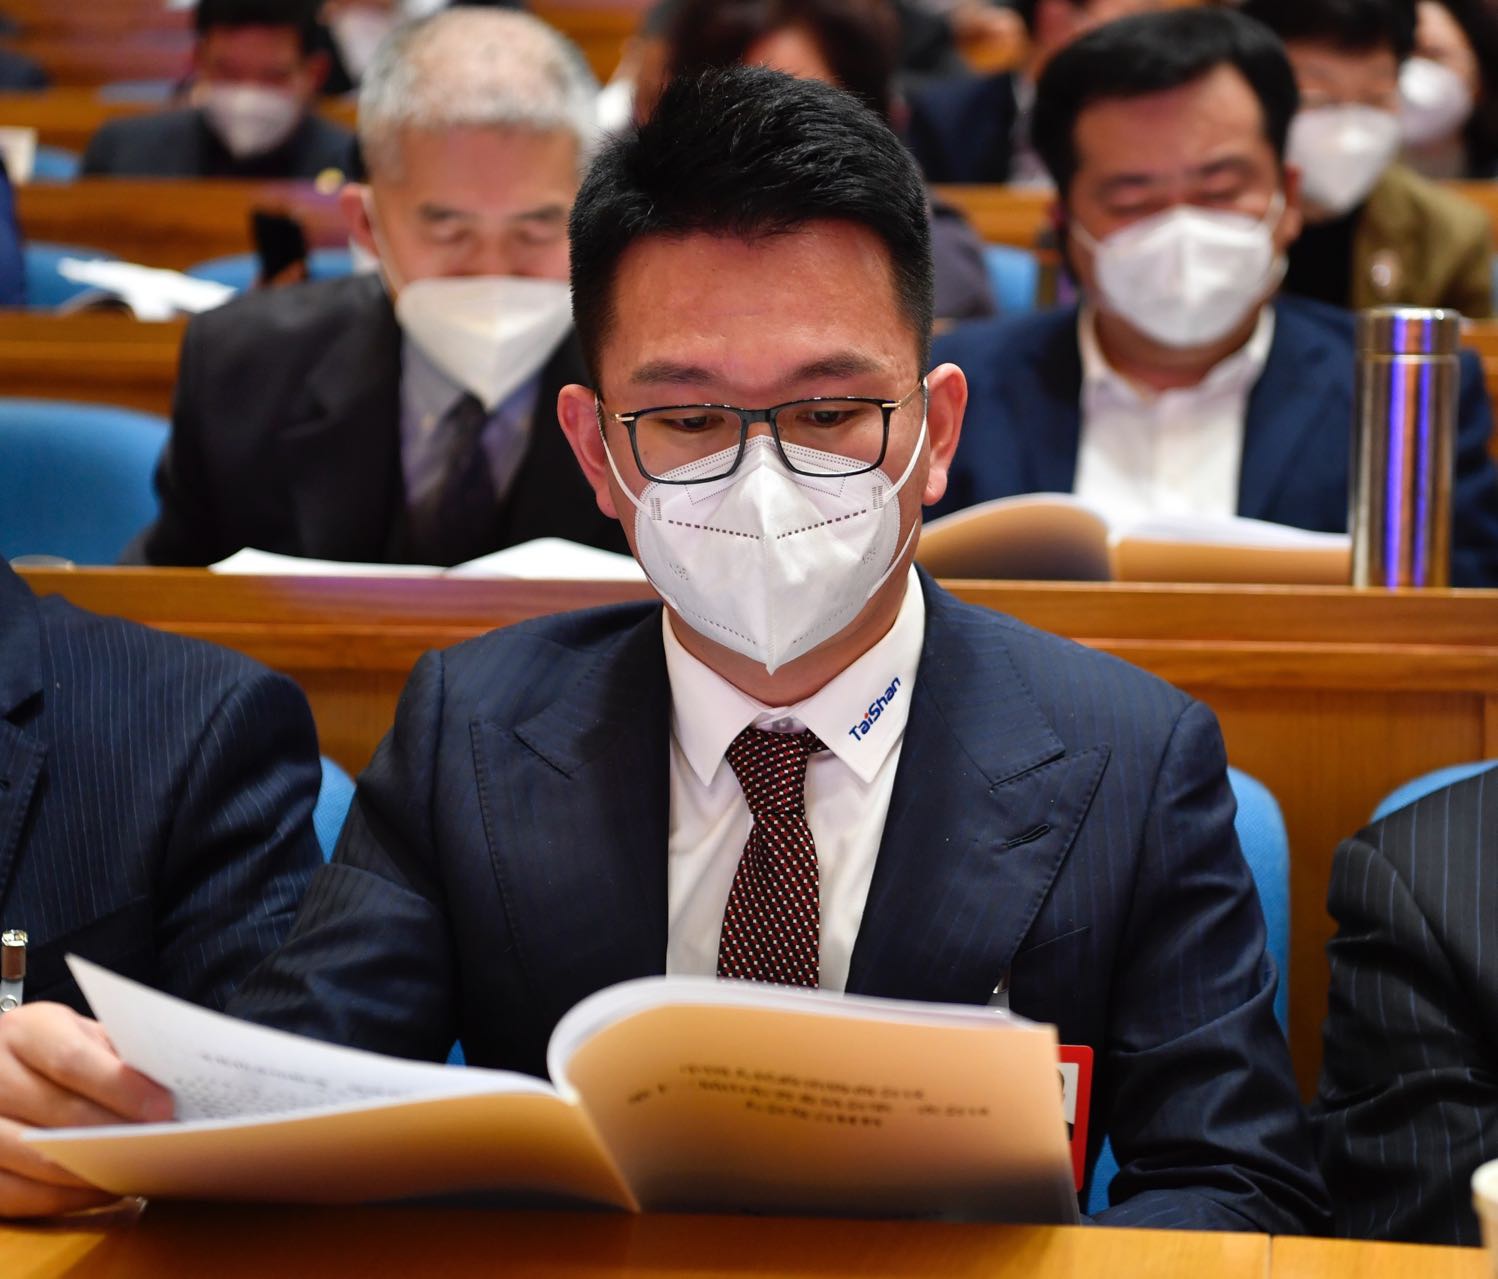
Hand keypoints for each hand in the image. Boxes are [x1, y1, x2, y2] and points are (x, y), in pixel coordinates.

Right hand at [0, 1003, 172, 1217]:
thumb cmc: (53, 1049)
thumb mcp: (79, 1034)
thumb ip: (115, 1054)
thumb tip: (168, 1087)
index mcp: (24, 1032)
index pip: (70, 1059)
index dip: (119, 1086)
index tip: (162, 1107)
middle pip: (57, 1112)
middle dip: (115, 1131)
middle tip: (162, 1144)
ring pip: (36, 1159)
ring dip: (95, 1169)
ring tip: (142, 1168)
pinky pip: (19, 1195)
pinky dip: (66, 1198)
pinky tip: (104, 1188)